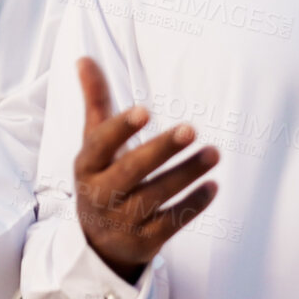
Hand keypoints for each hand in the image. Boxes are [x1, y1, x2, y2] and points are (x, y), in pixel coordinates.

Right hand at [73, 56, 218, 281]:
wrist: (99, 241)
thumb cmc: (102, 175)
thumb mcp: (94, 142)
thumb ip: (95, 101)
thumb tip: (84, 58)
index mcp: (87, 165)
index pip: (100, 145)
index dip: (120, 129)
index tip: (145, 111)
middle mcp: (100, 194)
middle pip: (131, 171)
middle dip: (161, 151)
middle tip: (191, 129)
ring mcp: (122, 220)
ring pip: (155, 197)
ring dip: (186, 174)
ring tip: (214, 153)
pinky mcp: (144, 241)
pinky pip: (171, 223)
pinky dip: (192, 205)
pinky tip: (212, 186)